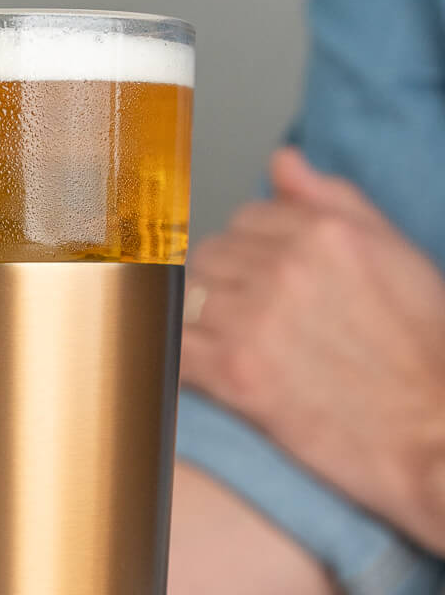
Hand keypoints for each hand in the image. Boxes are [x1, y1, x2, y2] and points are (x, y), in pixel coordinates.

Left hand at [182, 147, 444, 552]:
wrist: (429, 433)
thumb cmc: (420, 351)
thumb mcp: (394, 255)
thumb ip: (333, 201)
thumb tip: (281, 161)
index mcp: (323, 231)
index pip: (244, 218)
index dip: (253, 254)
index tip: (268, 285)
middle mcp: (284, 266)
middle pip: (209, 256)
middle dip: (225, 286)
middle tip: (256, 323)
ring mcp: (253, 319)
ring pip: (187, 298)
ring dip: (201, 322)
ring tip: (238, 349)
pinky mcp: (233, 373)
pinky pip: (174, 350)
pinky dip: (182, 362)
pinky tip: (211, 374)